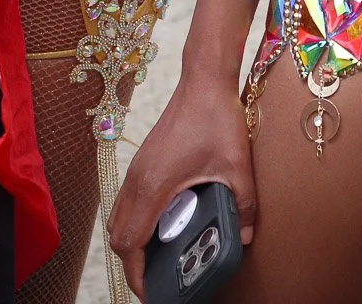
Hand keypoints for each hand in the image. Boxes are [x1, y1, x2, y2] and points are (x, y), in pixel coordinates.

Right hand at [108, 72, 256, 300]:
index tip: (152, 293)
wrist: (204, 79)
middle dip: (132, 264)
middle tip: (157, 281)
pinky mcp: (144, 160)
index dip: (137, 274)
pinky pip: (128, 200)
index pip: (130, 242)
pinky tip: (163, 225)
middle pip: (117, 235)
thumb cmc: (216, 117)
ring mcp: (138, 168)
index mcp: (154, 185)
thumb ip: (243, 206)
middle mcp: (138, 179)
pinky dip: (136, 221)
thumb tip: (244, 238)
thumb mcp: (237, 166)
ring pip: (119, 217)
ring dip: (132, 242)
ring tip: (158, 260)